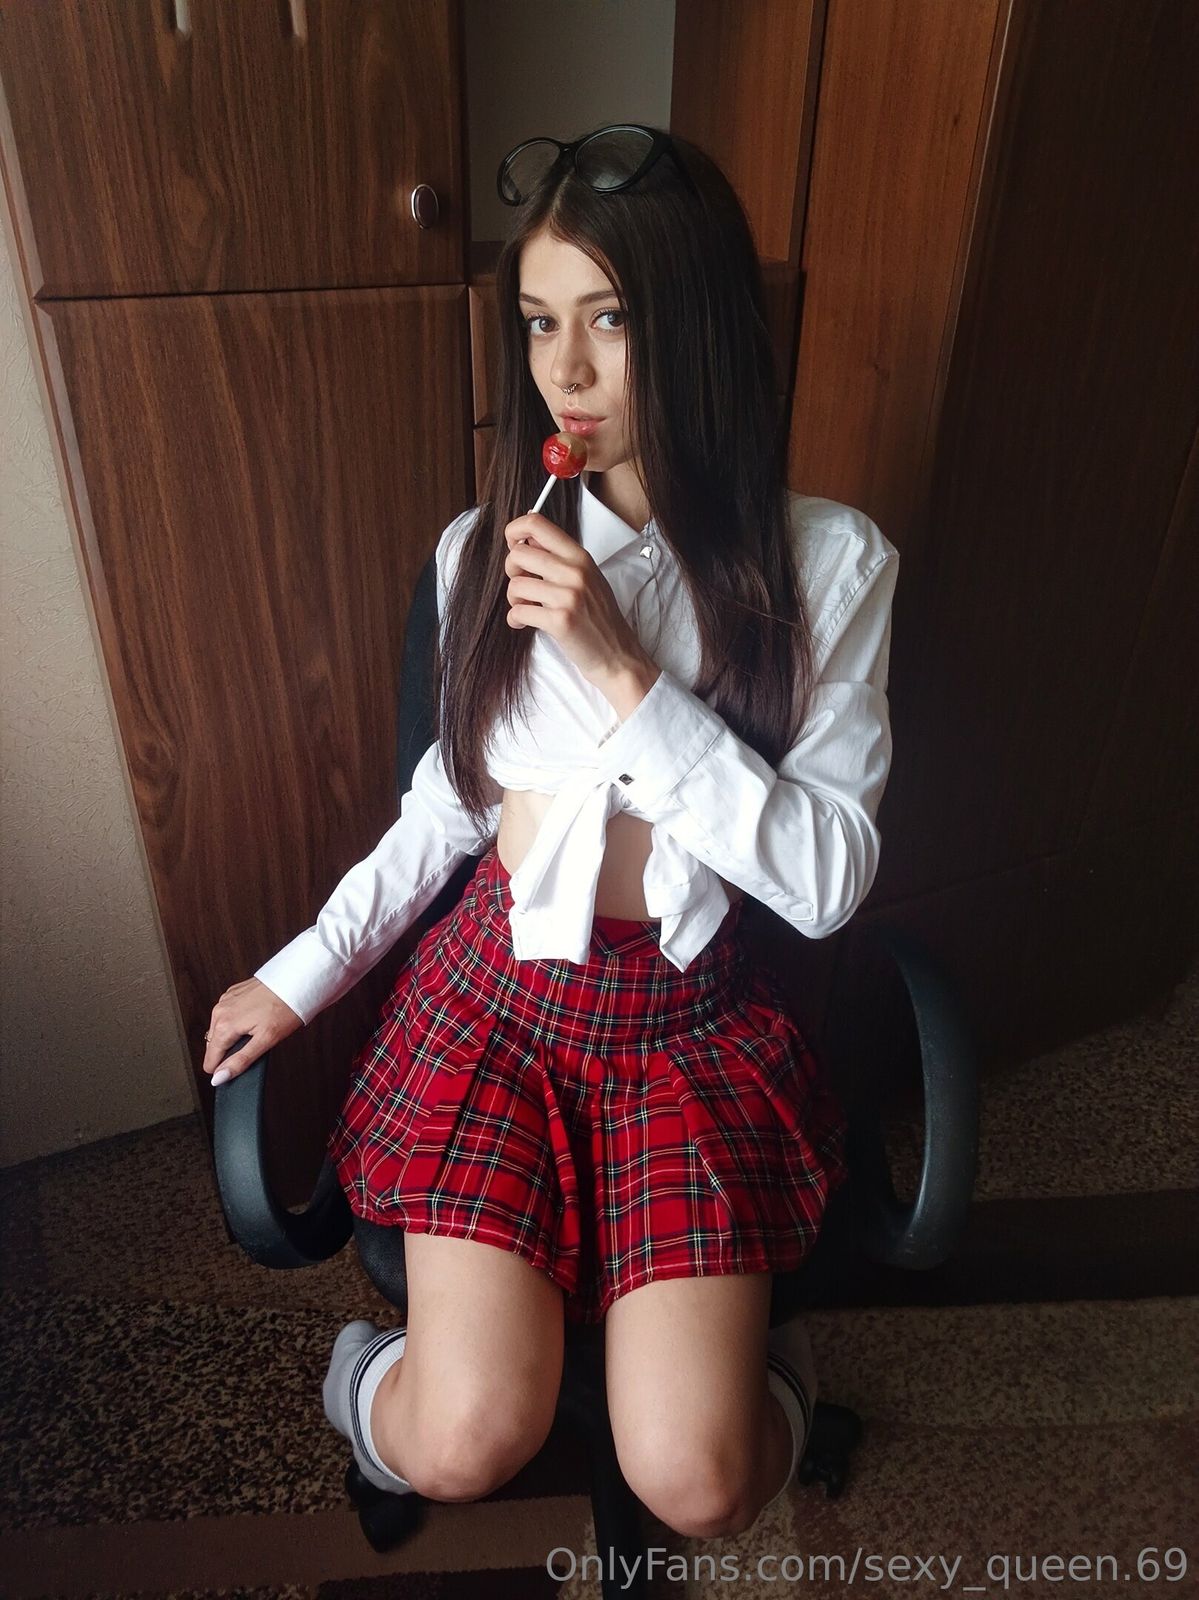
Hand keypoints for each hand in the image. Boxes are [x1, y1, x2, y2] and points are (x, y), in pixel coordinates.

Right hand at [201, 977, 303, 1085]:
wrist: (297, 980)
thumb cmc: (285, 1008)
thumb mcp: (265, 1040)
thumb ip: (240, 1061)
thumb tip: (219, 1077)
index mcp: (224, 1025)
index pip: (210, 1060)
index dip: (224, 1069)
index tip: (240, 1067)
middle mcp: (219, 1011)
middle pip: (214, 1046)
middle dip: (230, 1051)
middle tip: (254, 1046)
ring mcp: (225, 1000)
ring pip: (220, 1030)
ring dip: (233, 1037)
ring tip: (256, 1032)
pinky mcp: (233, 993)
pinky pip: (227, 1015)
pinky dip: (237, 1022)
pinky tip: (254, 1019)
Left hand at [503, 514, 652, 684]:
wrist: (617, 654)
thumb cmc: (599, 618)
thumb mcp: (587, 578)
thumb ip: (560, 559)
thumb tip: (527, 540)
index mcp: (580, 557)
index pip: (537, 524)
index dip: (515, 530)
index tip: (513, 545)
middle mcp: (575, 572)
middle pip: (519, 553)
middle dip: (512, 570)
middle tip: (523, 585)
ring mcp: (569, 596)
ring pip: (515, 584)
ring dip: (514, 599)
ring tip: (526, 607)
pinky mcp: (560, 620)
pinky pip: (519, 611)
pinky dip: (515, 619)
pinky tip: (523, 623)